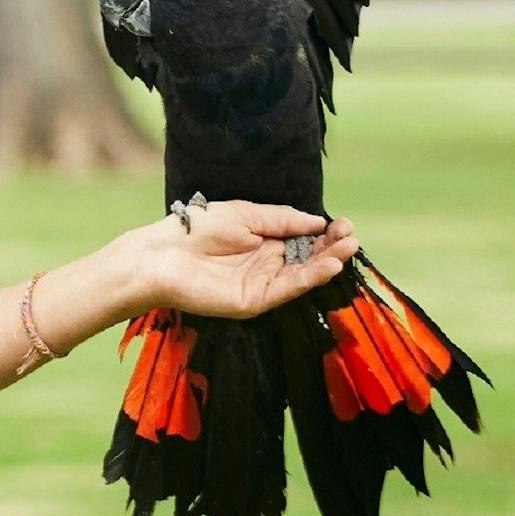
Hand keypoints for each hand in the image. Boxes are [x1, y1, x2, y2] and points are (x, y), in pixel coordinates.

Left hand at [114, 200, 358, 320]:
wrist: (163, 254)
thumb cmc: (198, 228)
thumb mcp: (246, 214)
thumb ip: (282, 220)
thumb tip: (317, 221)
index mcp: (265, 241)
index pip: (304, 239)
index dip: (325, 233)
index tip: (345, 223)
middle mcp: (267, 263)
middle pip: (308, 258)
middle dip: (332, 247)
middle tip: (351, 236)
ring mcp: (262, 284)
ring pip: (303, 275)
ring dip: (327, 263)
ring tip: (347, 248)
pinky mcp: (254, 301)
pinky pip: (287, 289)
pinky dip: (309, 279)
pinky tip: (328, 266)